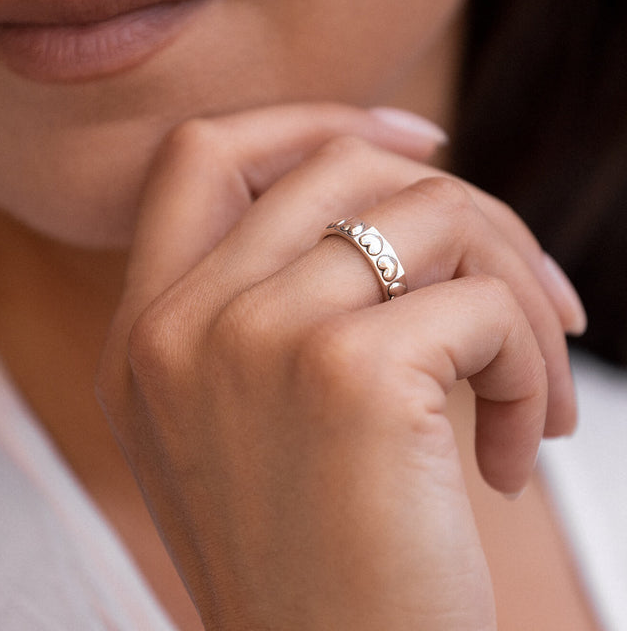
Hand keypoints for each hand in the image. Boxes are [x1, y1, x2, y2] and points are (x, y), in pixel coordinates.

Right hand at [97, 103, 581, 629]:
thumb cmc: (315, 556)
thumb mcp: (252, 419)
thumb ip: (283, 298)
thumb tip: (407, 190)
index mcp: (146, 334)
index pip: (201, 153)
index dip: (312, 121)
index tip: (420, 142)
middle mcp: (178, 327)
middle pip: (339, 164)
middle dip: (462, 206)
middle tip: (525, 287)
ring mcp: (251, 342)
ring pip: (431, 213)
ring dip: (513, 284)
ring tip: (532, 379)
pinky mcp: (345, 378)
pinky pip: (480, 305)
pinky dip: (531, 362)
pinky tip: (522, 448)